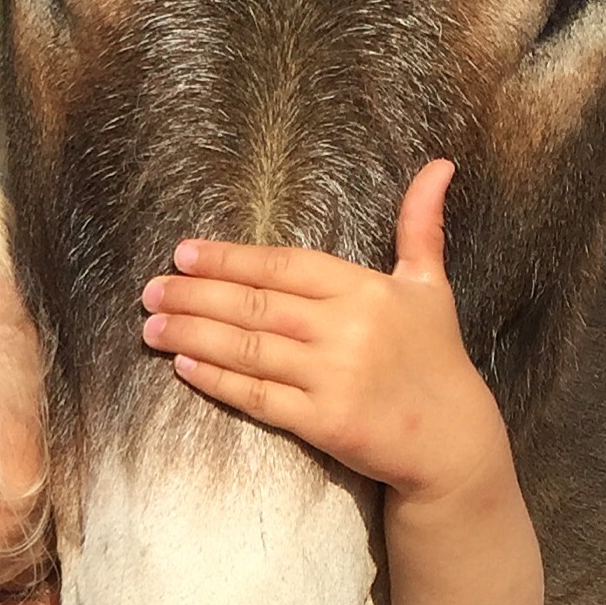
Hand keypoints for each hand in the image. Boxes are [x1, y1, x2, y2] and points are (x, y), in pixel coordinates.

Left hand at [140, 160, 508, 503]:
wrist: (454, 440)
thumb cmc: (436, 357)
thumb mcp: (430, 285)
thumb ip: (421, 225)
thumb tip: (439, 164)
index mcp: (366, 290)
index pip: (284, 266)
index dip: (230, 259)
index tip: (185, 253)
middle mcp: (348, 330)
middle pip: (256, 306)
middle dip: (196, 295)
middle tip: (151, 289)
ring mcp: (334, 378)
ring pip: (249, 349)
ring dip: (193, 335)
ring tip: (152, 326)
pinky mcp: (325, 422)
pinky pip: (259, 397)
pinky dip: (218, 380)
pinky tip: (184, 365)